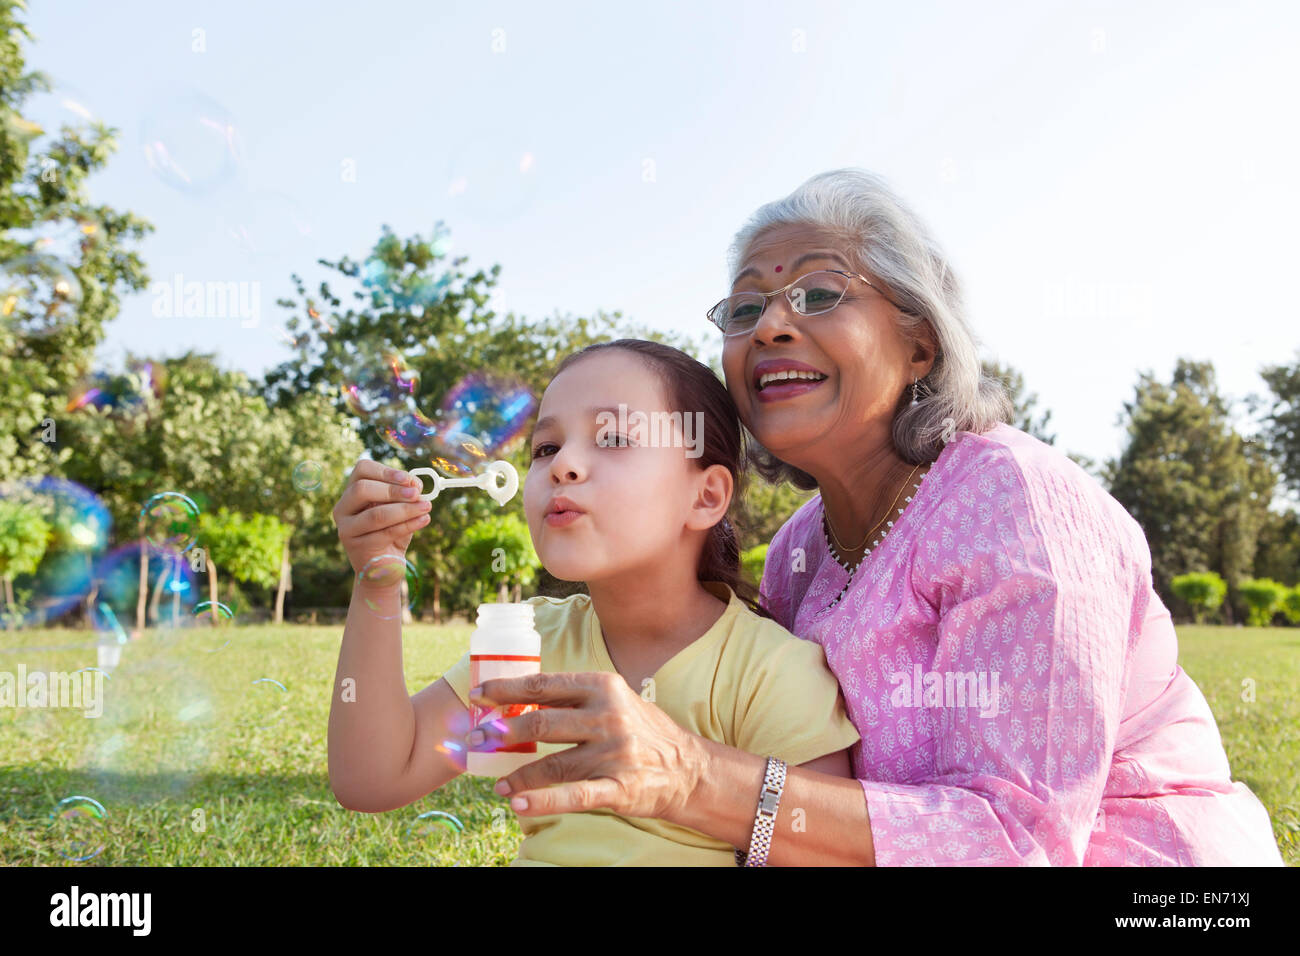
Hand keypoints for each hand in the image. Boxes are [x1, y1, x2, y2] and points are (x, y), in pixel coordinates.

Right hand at [332, 459, 431, 574]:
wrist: (383, 566)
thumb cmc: (392, 532)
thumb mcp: (399, 509)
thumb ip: (405, 495)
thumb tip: (416, 485)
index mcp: (351, 492)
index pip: (362, 470)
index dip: (385, 471)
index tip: (407, 478)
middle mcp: (343, 509)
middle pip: (362, 490)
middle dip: (393, 490)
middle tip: (416, 494)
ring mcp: (346, 529)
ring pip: (376, 514)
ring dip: (405, 509)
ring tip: (426, 507)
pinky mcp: (357, 548)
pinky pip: (386, 533)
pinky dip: (408, 525)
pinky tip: (424, 520)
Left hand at [468, 672, 704, 821]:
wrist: (688, 769)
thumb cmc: (642, 730)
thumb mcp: (616, 699)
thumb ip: (576, 697)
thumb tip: (521, 698)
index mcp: (603, 686)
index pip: (544, 685)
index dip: (506, 690)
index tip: (478, 695)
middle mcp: (608, 716)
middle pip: (541, 723)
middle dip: (501, 733)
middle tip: (474, 739)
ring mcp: (614, 752)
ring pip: (552, 764)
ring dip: (517, 774)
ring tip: (497, 783)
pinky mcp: (619, 787)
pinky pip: (573, 796)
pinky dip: (542, 801)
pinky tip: (518, 803)